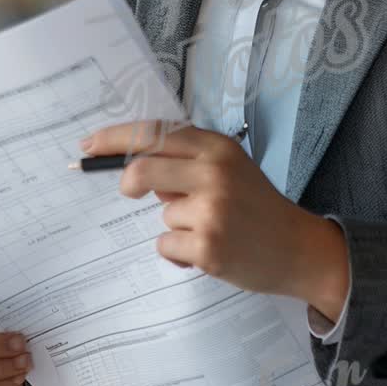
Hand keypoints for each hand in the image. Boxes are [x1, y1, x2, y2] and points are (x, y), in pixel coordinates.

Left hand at [79, 119, 315, 295]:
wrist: (296, 248)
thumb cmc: (256, 206)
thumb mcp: (229, 169)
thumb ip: (188, 163)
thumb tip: (134, 168)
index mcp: (217, 147)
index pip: (156, 133)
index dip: (117, 137)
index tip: (90, 145)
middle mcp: (214, 173)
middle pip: (142, 169)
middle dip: (128, 183)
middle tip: (129, 192)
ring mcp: (212, 210)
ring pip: (160, 213)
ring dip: (175, 226)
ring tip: (208, 230)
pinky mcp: (208, 246)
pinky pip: (167, 245)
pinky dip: (179, 252)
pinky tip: (209, 252)